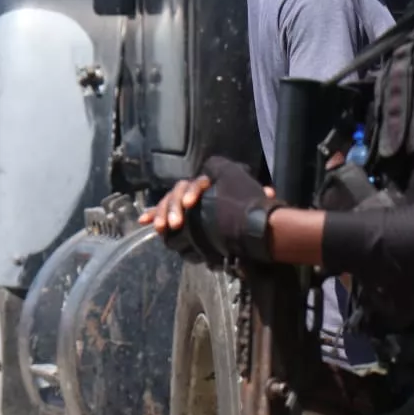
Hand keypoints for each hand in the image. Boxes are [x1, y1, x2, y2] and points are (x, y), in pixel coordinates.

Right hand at [139, 157, 277, 263]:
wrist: (253, 232)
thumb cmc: (253, 213)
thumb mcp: (258, 199)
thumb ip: (260, 194)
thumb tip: (269, 191)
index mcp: (214, 183)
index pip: (197, 182)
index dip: (192, 191)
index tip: (190, 205)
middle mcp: (199, 190)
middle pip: (179, 192)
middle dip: (174, 207)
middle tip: (175, 224)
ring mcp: (189, 203)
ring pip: (170, 201)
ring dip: (164, 213)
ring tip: (162, 228)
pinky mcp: (182, 216)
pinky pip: (164, 211)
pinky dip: (155, 215)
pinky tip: (144, 221)